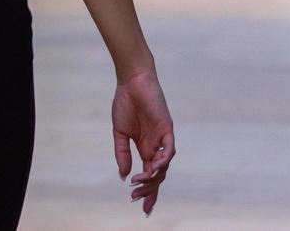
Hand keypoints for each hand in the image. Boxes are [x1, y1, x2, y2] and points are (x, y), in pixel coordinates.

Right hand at [113, 68, 174, 215]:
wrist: (131, 82)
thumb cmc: (125, 103)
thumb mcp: (120, 133)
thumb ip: (122, 153)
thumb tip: (124, 176)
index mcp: (145, 148)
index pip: (149, 175)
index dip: (147, 192)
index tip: (142, 208)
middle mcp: (156, 146)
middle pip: (157, 175)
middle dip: (149, 190)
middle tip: (137, 199)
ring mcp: (163, 139)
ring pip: (164, 166)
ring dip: (153, 177)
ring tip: (140, 184)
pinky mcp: (167, 129)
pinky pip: (169, 150)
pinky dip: (162, 161)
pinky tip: (151, 169)